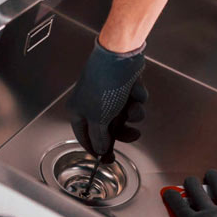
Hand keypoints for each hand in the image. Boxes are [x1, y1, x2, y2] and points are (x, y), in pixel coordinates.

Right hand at [67, 39, 147, 162]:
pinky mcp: (124, 86)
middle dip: (123, 131)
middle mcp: (92, 102)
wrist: (120, 57)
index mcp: (79, 110)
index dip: (96, 149)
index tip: (108, 160)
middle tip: (133, 135)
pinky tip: (135, 89)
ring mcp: (109, 94)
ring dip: (133, 112)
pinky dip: (137, 97)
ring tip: (134, 106)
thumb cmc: (104, 85)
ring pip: (124, 114)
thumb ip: (100, 138)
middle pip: (108, 128)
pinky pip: (134, 100)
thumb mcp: (99, 119)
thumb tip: (101, 150)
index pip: (84, 137)